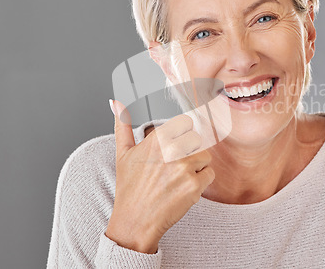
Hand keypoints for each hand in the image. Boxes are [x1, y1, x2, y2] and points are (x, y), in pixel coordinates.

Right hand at [105, 100, 214, 253]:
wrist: (135, 221)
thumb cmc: (130, 189)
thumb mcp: (122, 154)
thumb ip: (122, 125)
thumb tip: (116, 103)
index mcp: (157, 138)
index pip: (186, 122)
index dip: (182, 135)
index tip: (176, 147)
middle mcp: (172, 150)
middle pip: (197, 139)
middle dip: (190, 152)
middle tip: (175, 167)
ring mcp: (184, 168)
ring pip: (205, 156)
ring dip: (197, 167)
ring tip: (178, 178)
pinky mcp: (194, 186)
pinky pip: (209, 174)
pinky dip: (201, 182)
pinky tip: (183, 188)